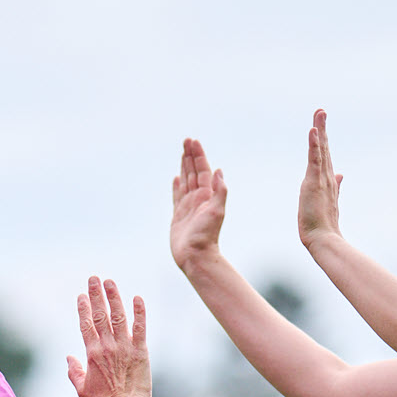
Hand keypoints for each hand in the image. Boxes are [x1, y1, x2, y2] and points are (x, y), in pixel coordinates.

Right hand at [64, 276, 149, 396]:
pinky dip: (139, 312)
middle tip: (94, 278)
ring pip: (118, 316)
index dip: (83, 308)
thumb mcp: (82, 389)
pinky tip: (137, 298)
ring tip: (110, 282)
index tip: (82, 295)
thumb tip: (69, 357)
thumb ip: (73, 372)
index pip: (86, 325)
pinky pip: (140, 328)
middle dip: (96, 295)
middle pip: (100, 315)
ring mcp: (124, 347)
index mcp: (92, 353)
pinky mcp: (140, 350)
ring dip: (114, 297)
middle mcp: (107, 346)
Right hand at [169, 138, 228, 269]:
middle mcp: (198, 198)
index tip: (193, 142)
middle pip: (193, 172)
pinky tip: (176, 179)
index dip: (198, 155)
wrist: (196, 256)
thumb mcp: (216, 212)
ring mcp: (188, 206)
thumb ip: (219, 192)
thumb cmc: (206, 236)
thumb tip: (219, 171)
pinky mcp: (179, 215)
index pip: (202, 170)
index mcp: (206, 195)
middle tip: (187, 140)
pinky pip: (177, 196)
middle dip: (190, 156)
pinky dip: (177, 186)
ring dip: (184, 167)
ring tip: (182, 154)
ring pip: (186, 180)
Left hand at [298, 109, 343, 248]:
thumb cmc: (323, 224)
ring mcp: (321, 178)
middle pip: (324, 148)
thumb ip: (336, 186)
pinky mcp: (315, 182)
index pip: (324, 156)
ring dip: (319, 130)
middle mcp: (326, 177)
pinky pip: (315, 159)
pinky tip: (313, 131)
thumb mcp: (329, 201)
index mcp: (327, 181)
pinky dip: (314, 144)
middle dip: (321, 128)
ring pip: (320, 149)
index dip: (322, 140)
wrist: (323, 238)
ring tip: (319, 113)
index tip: (320, 125)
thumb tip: (341, 174)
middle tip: (320, 111)